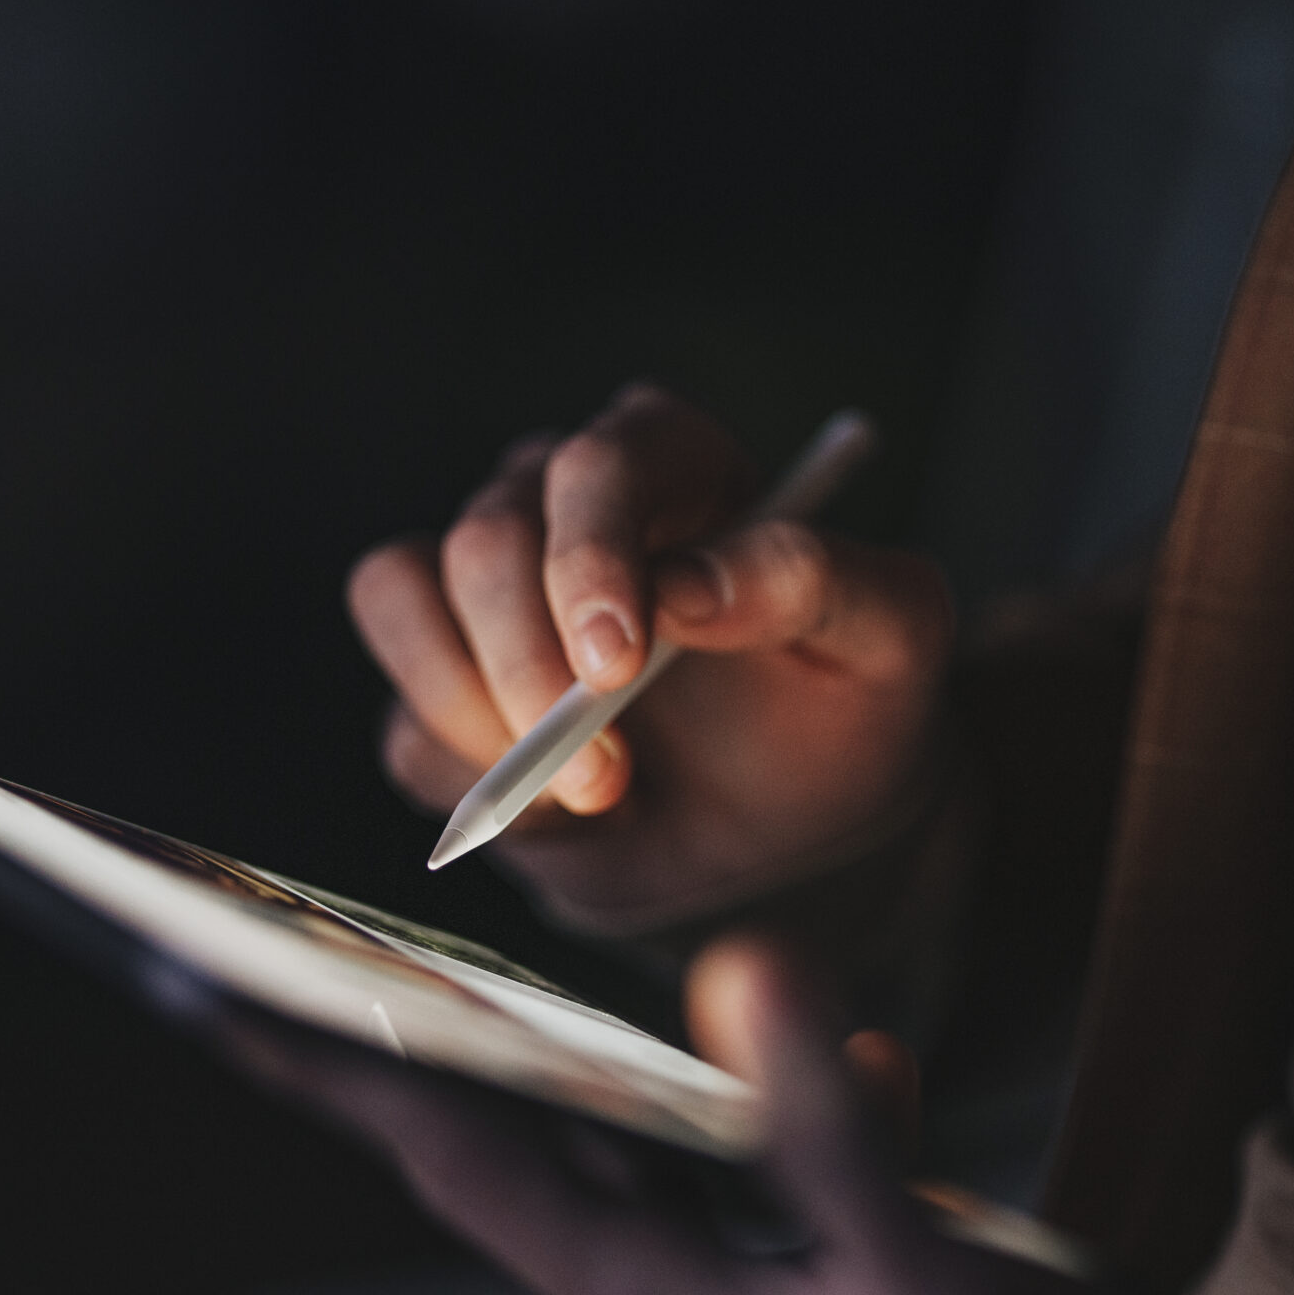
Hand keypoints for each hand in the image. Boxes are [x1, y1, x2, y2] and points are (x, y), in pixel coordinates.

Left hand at [232, 936, 1229, 1294]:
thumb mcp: (927, 1287)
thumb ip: (826, 1129)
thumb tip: (742, 972)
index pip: (455, 1155)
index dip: (331, 1064)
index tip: (208, 983)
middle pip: (509, 1140)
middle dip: (408, 1041)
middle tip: (303, 942)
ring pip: (634, 1147)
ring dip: (591, 1059)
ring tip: (516, 979)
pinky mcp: (824, 1290)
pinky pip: (760, 1168)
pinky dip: (779, 1099)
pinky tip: (858, 1063)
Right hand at [347, 385, 952, 930]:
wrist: (794, 830)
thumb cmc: (846, 712)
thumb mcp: (891, 643)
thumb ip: (815, 582)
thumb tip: (693, 584)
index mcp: (675, 464)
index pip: (600, 464)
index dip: (589, 556)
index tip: (613, 664)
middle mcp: (563, 503)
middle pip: (485, 537)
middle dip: (528, 667)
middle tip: (607, 776)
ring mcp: (490, 590)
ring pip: (402, 597)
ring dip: (476, 713)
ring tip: (586, 798)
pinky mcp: (447, 685)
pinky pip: (401, 717)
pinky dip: (460, 772)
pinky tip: (554, 812)